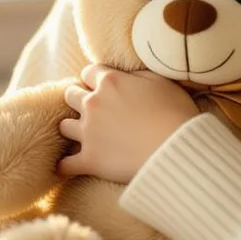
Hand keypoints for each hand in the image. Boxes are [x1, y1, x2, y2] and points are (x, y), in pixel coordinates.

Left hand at [58, 65, 199, 183]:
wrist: (176, 148)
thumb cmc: (175, 113)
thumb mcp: (161, 81)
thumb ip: (137, 74)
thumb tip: (127, 75)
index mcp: (110, 82)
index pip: (89, 72)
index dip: (95, 79)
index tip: (101, 87)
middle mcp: (93, 103)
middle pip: (70, 95)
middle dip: (78, 100)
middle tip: (91, 109)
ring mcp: (88, 132)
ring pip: (64, 126)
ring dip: (72, 129)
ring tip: (81, 135)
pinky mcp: (89, 159)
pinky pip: (65, 164)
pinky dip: (65, 166)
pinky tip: (67, 167)